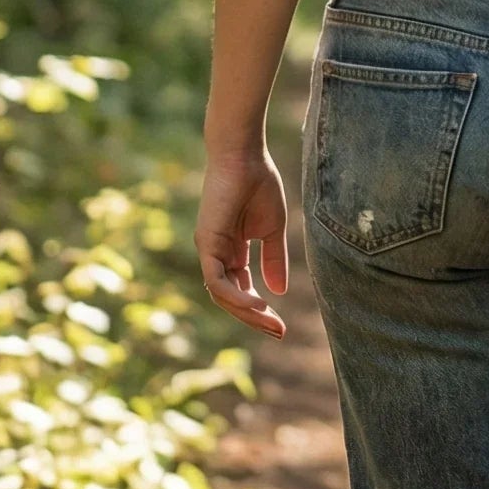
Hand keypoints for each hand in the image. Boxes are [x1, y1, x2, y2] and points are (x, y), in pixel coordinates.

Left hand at [195, 144, 289, 338]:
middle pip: (231, 298)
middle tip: (279, 333)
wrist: (245, 156)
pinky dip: (237, 296)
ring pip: (222, 296)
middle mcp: (217, 254)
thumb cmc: (259, 184)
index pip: (242, 289)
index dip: (260, 309)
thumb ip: (274, 259)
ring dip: (247, 313)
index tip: (282, 325)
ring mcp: (209, 251)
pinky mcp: (206, 245)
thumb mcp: (273, 229)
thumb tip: (279, 291)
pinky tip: (260, 304)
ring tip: (272, 323)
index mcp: (232, 251)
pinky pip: (218, 281)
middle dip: (255, 318)